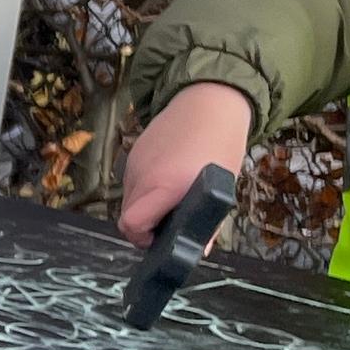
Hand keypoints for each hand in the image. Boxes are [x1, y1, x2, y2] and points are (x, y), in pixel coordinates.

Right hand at [121, 83, 256, 243]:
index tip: (159, 236)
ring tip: (171, 194)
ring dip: (145, 205)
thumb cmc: (221, 145)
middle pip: (127, 216)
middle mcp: (144, 175)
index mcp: (167, 186)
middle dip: (145, 224)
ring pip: (129, 199)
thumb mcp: (222, 188)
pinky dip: (144, 187)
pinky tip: (167, 174)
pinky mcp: (133, 152)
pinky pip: (132, 181)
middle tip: (169, 219)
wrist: (209, 100)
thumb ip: (208, 222)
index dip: (142, 238)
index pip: (133, 223)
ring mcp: (135, 162)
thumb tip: (197, 249)